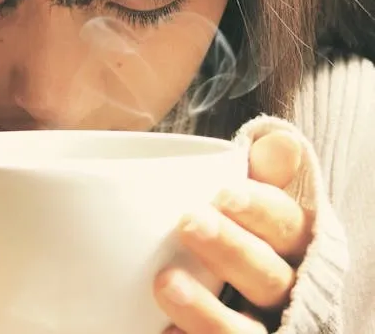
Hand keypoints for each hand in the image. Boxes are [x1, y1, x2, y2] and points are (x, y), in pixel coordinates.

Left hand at [154, 130, 313, 333]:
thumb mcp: (248, 202)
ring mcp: (262, 326)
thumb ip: (262, 174)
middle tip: (188, 223)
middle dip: (232, 250)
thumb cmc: (240, 233)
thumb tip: (281, 142)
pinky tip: (164, 331)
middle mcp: (286, 290)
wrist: (233, 293)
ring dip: (210, 311)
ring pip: (248, 330)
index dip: (260, 211)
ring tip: (165, 283)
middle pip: (270, 276)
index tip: (223, 195)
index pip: (288, 226)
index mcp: (292, 246)